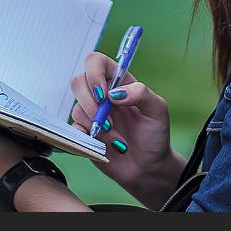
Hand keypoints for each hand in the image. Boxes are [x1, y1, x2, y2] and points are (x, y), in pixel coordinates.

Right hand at [70, 53, 185, 209]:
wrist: (148, 167)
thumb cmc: (154, 136)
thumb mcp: (158, 110)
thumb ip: (141, 93)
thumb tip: (115, 92)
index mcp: (119, 82)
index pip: (96, 62)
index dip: (94, 72)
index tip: (104, 93)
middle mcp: (102, 95)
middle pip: (78, 82)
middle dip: (90, 102)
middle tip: (109, 119)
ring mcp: (91, 114)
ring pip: (76, 108)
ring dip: (96, 124)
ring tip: (116, 138)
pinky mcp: (84, 133)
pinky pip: (73, 129)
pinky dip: (89, 137)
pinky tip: (106, 145)